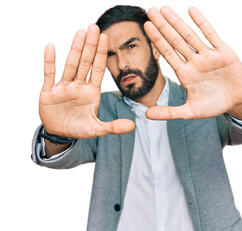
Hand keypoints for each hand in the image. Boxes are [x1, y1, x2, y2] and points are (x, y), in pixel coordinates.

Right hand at [39, 24, 134, 138]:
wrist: (60, 133)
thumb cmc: (79, 128)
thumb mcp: (97, 129)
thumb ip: (114, 127)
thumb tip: (132, 126)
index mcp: (91, 92)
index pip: (98, 69)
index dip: (101, 54)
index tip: (105, 37)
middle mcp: (78, 86)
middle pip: (85, 63)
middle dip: (90, 46)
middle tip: (94, 27)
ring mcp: (64, 87)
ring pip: (70, 65)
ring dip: (74, 49)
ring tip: (80, 33)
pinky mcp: (49, 92)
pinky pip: (49, 74)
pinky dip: (50, 62)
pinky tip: (51, 47)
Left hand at [144, 7, 241, 119]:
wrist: (235, 102)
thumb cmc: (212, 106)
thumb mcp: (189, 111)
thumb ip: (169, 112)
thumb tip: (146, 114)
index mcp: (185, 73)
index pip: (168, 53)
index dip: (157, 40)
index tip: (146, 26)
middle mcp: (193, 61)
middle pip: (175, 41)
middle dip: (163, 26)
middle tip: (151, 11)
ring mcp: (207, 55)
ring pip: (190, 35)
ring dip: (178, 22)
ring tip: (165, 9)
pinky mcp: (223, 52)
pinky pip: (211, 35)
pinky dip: (202, 23)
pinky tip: (191, 11)